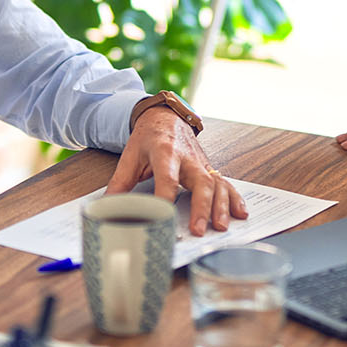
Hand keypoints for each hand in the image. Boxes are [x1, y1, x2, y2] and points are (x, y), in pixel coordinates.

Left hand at [106, 110, 247, 234]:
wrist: (166, 116)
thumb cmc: (148, 138)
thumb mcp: (130, 156)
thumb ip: (119, 184)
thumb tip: (106, 208)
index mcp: (164, 151)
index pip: (167, 176)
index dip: (165, 197)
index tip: (162, 217)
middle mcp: (187, 157)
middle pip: (200, 181)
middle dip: (201, 206)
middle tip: (198, 229)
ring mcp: (201, 163)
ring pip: (217, 183)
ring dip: (221, 206)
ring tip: (220, 227)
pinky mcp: (209, 168)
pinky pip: (225, 183)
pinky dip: (234, 198)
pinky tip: (240, 214)